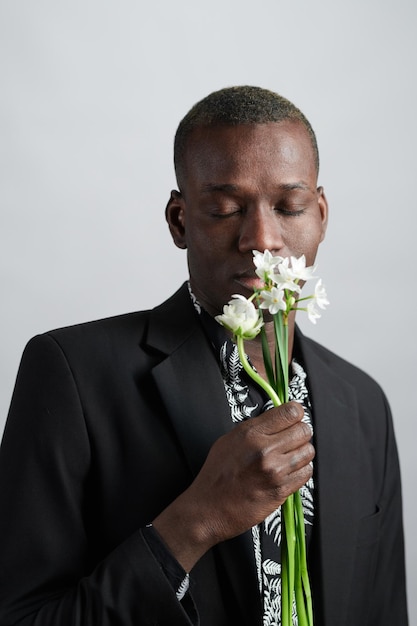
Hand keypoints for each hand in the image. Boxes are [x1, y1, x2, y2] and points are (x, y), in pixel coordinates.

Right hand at [153, 401, 313, 571]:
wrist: (208, 508)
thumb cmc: (216, 475)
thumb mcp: (229, 440)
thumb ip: (255, 428)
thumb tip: (277, 420)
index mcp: (250, 433)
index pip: (291, 412)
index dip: (295, 413)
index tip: (294, 417)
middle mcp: (264, 450)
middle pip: (304, 430)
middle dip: (300, 433)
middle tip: (291, 439)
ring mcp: (274, 471)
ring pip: (309, 451)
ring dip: (301, 453)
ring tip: (288, 457)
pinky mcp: (281, 490)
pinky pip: (306, 473)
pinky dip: (300, 471)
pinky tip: (288, 472)